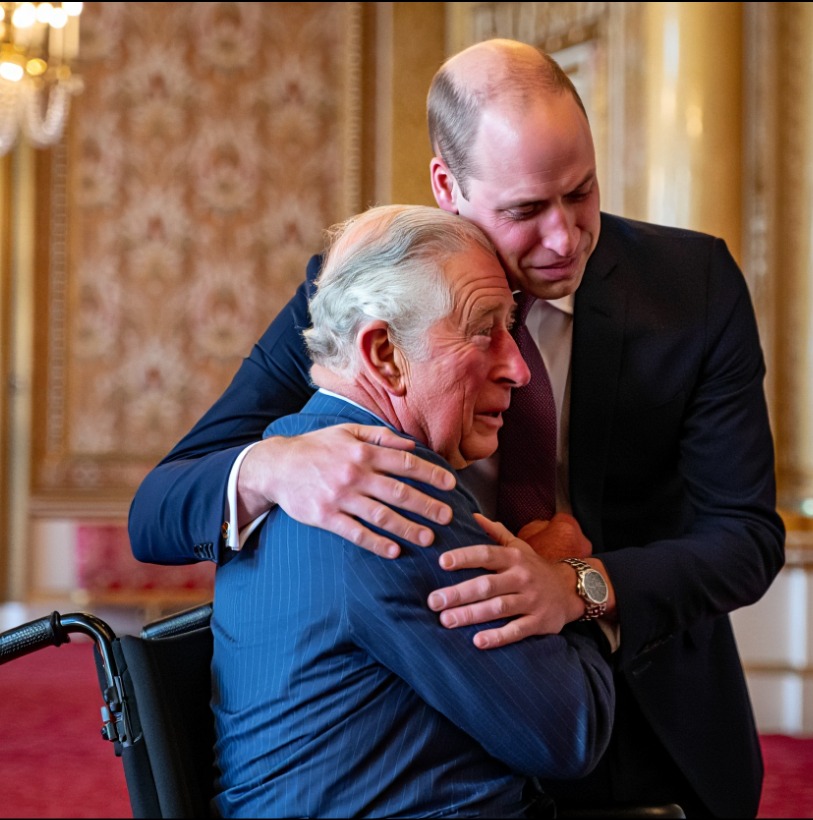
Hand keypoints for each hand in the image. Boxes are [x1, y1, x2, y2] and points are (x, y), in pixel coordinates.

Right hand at [237, 423, 455, 557]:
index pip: (405, 463)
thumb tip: (411, 445)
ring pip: (382, 515)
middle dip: (427, 505)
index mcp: (363, 451)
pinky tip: (394, 551)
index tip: (451, 485)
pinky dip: (376, 543)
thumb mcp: (348, 432)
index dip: (431, 474)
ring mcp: (340, 497)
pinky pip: (355, 532)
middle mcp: (355, 474)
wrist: (276, 465)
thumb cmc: (317, 447)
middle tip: (448, 517)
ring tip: (428, 538)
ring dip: (408, 528)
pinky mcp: (326, 517)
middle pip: (399, 492)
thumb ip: (381, 436)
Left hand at [427, 513, 588, 648]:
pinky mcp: (540, 622)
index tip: (441, 562)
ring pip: (498, 608)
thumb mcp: (518, 546)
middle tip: (434, 601)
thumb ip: (494, 532)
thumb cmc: (534, 567)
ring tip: (446, 620)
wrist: (570, 590)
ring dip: (471, 615)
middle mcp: (522, 577)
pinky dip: (498, 636)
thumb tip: (471, 515)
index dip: (464, 557)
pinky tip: (477, 642)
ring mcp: (531, 600)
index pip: (486, 554)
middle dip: (458, 593)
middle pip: (487, 585)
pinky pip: (517, 630)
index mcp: (514, 557)